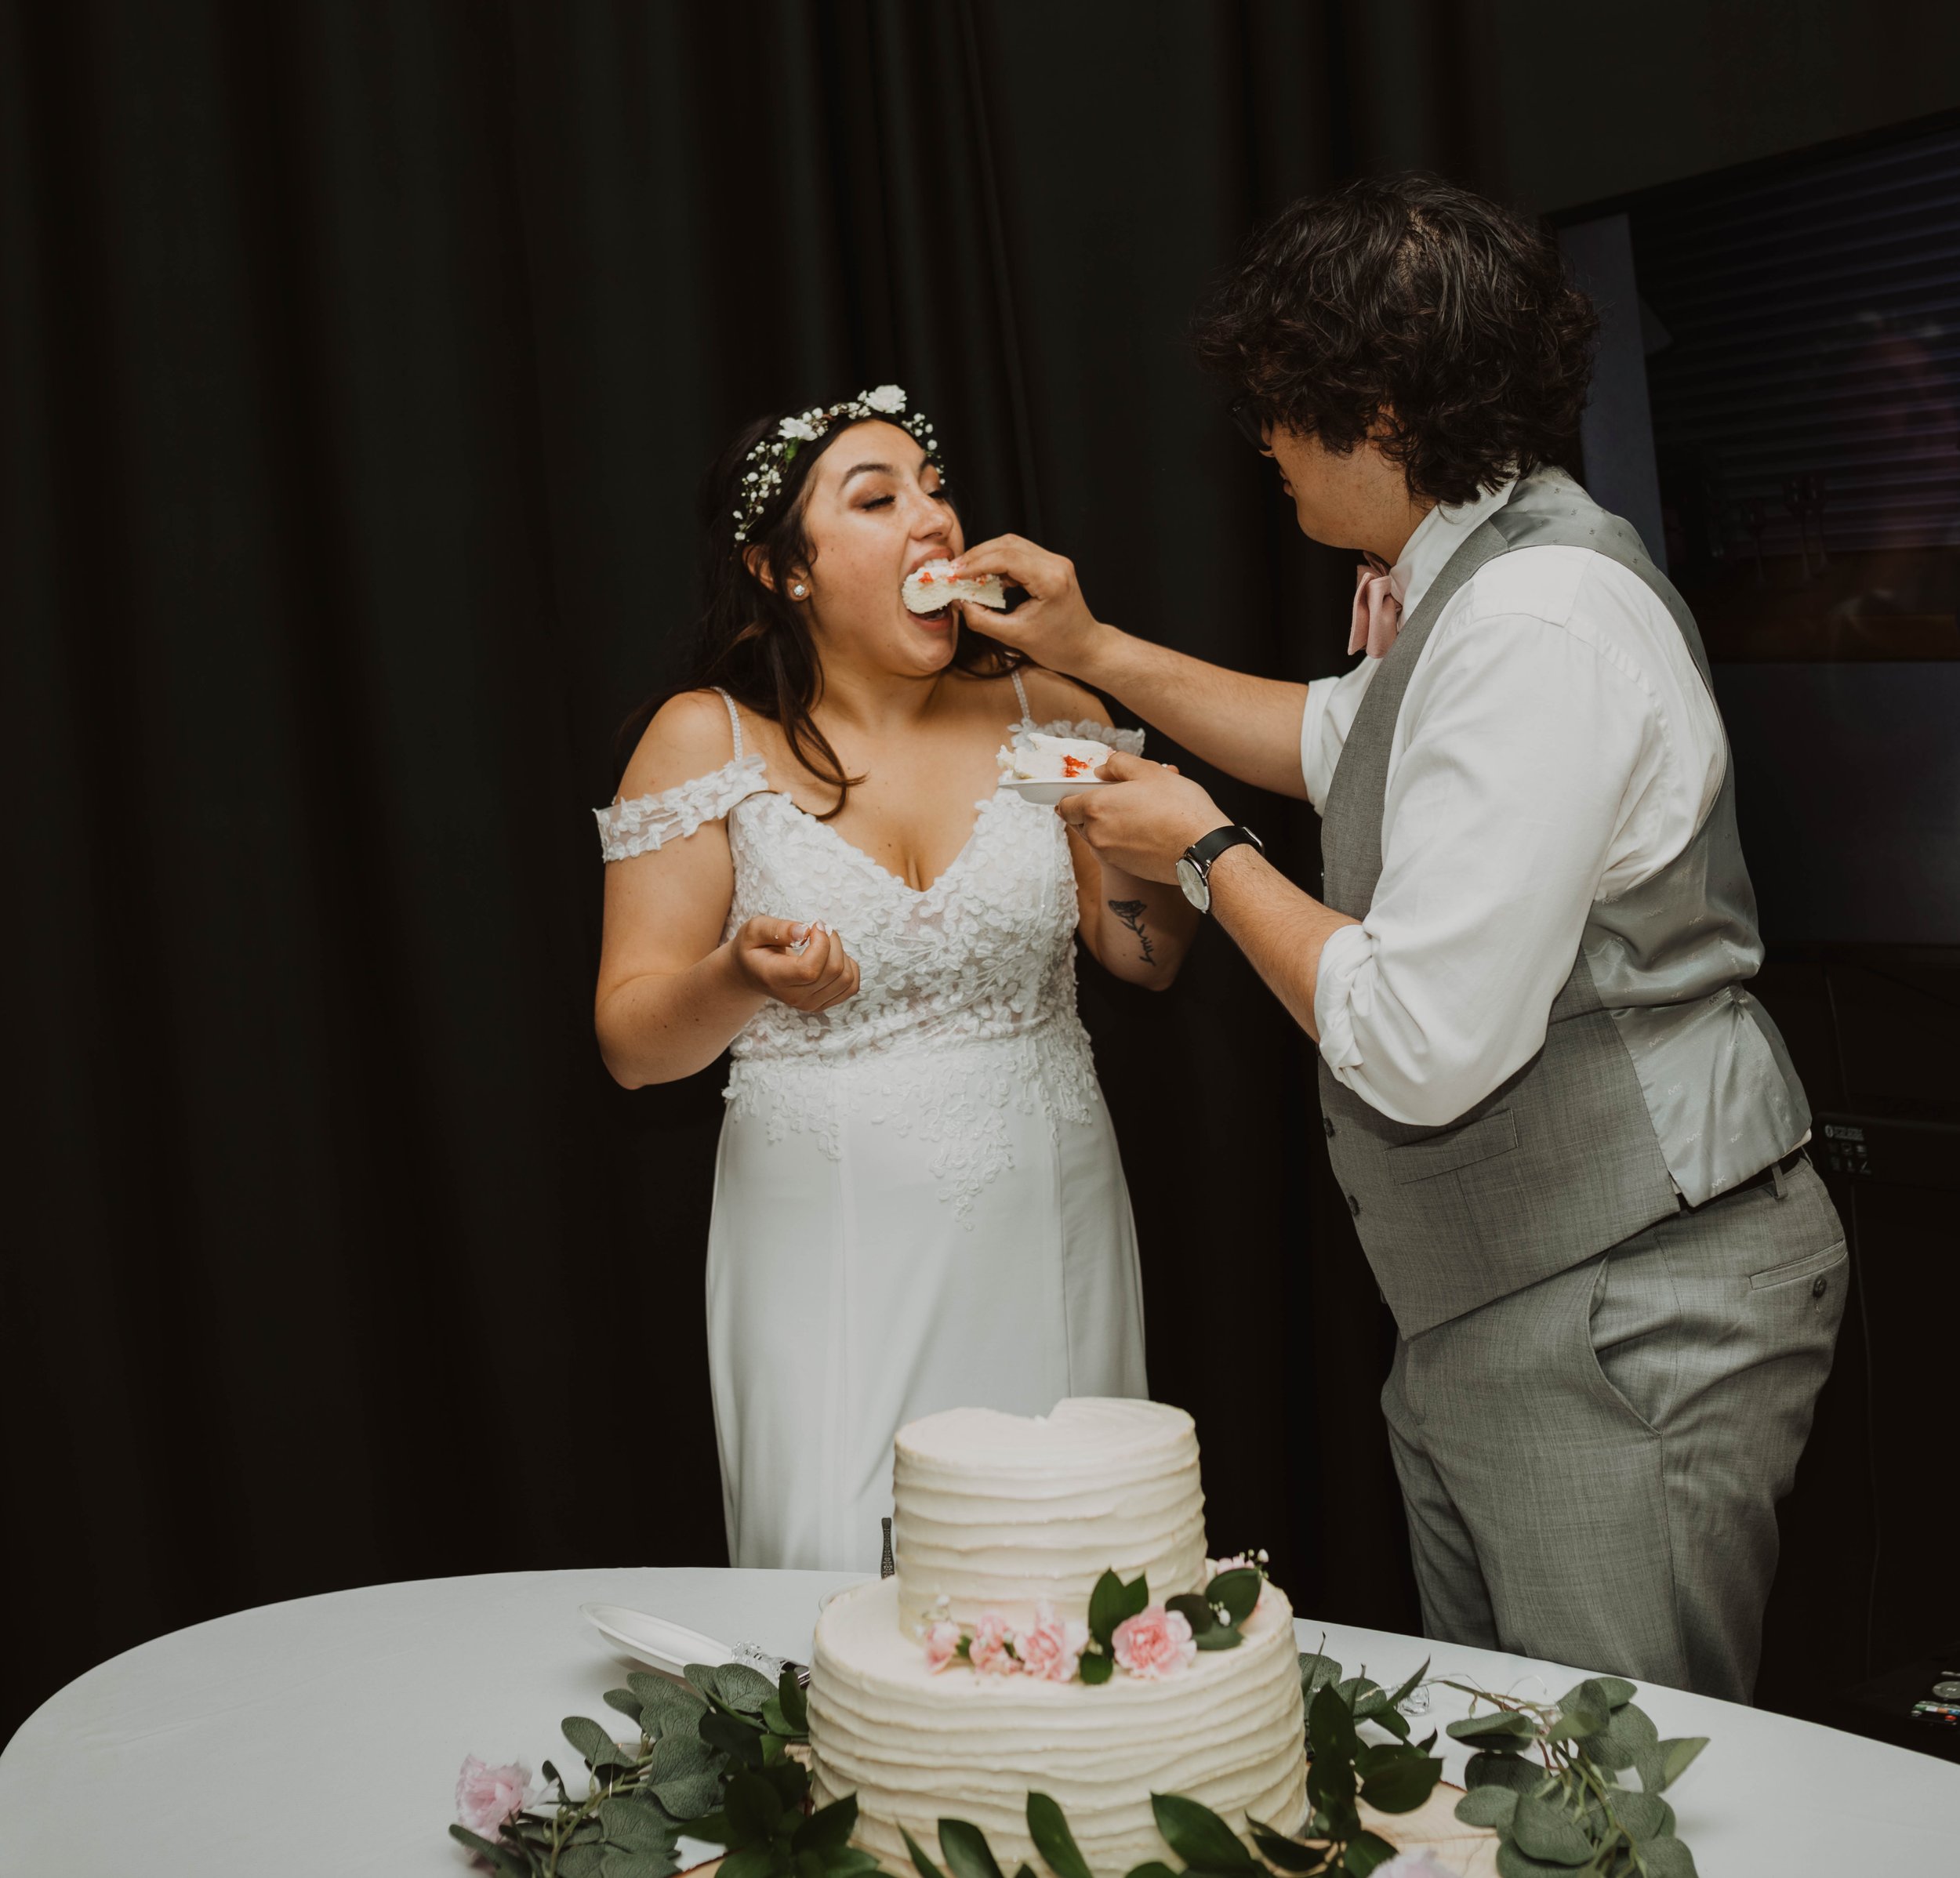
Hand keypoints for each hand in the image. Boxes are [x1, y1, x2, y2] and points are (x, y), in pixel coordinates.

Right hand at [730, 916, 860, 1011]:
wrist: (752, 973)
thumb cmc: (754, 947)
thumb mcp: (755, 929)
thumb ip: (777, 929)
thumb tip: (805, 931)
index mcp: (775, 979)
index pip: (810, 969)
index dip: (821, 943)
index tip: (814, 925)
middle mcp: (794, 997)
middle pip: (833, 971)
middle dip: (833, 941)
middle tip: (819, 928)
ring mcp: (810, 1004)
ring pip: (846, 978)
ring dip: (841, 952)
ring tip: (823, 942)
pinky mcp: (823, 1004)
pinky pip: (851, 986)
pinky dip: (849, 967)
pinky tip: (831, 957)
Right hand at [949, 534, 1108, 677]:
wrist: (1086, 648)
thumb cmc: (1058, 647)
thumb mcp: (1015, 637)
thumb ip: (983, 619)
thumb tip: (960, 603)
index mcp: (1050, 580)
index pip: (1006, 558)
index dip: (976, 564)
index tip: (955, 575)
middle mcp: (1055, 564)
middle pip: (1008, 544)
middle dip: (977, 556)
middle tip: (955, 571)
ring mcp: (1056, 561)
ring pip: (1013, 544)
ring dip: (987, 556)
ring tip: (967, 574)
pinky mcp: (1052, 564)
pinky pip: (1020, 553)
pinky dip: (999, 561)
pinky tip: (986, 577)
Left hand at [1056, 752, 1227, 883]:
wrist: (1201, 849)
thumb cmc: (1180, 808)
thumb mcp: (1150, 771)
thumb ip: (1119, 764)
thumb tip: (1102, 770)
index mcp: (1096, 807)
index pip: (1065, 805)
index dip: (1073, 795)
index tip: (1088, 790)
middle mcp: (1096, 834)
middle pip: (1080, 821)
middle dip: (1092, 809)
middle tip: (1119, 797)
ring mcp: (1108, 854)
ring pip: (1097, 835)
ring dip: (1108, 824)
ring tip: (1138, 811)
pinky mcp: (1124, 867)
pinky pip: (1113, 849)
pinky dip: (1121, 839)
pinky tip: (1146, 829)